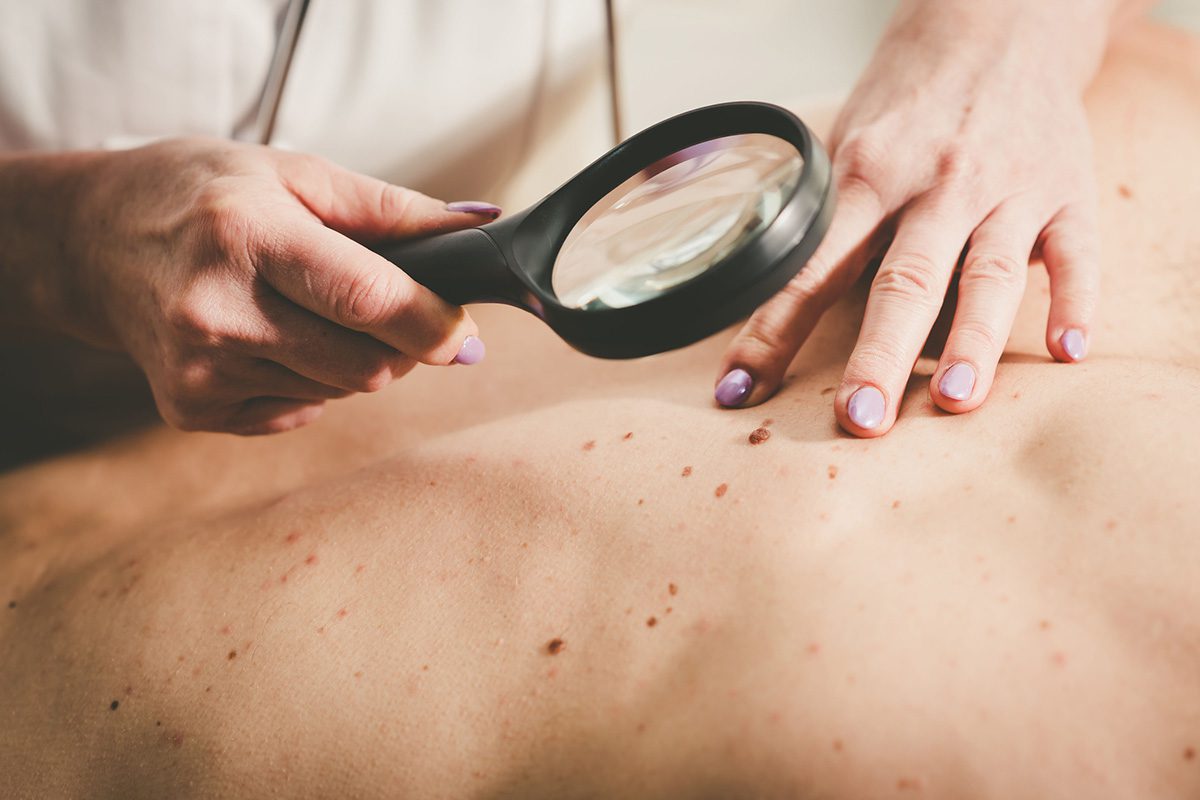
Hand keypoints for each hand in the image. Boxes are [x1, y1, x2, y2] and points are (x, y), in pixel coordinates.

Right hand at [66, 137, 498, 433]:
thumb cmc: (203, 195)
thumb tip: (481, 225)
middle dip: (401, 347)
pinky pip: (296, 412)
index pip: (367, 299)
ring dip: (352, 361)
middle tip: (392, 313)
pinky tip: (273, 340)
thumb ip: (392, 208)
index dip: (434, 324)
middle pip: (365, 366)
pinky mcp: (190, 408)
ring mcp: (199, 368)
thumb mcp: (294, 173)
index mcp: (248, 234)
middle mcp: (217, 308)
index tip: (466, 333)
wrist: (91, 242)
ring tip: (312, 312)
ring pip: (337, 392)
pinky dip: (307, 382)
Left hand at [714, 2, 1103, 436]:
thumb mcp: (853, 142)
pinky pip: (1076, 253)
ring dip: (971, 341)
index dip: (773, 331)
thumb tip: (783, 307)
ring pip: (988, 274)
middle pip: (904, 280)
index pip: (813, 265)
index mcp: (871, 171)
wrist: (1002, 24)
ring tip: (955, 400)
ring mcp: (1008, 188)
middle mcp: (940, 181)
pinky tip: (1066, 351)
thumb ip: (834, 222)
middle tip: (861, 418)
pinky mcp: (1068, 191)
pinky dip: (1075, 302)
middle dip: (880, 355)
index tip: (739, 389)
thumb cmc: (913, 99)